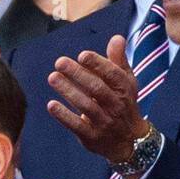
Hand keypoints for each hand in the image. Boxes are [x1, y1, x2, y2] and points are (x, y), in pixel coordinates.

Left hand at [46, 35, 149, 165]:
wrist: (128, 140)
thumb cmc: (123, 104)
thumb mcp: (126, 83)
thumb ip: (118, 61)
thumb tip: (116, 38)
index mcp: (125, 89)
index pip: (112, 74)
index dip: (98, 64)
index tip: (82, 55)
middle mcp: (116, 105)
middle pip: (96, 88)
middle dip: (78, 74)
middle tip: (59, 62)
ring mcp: (104, 122)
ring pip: (86, 105)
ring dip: (68, 91)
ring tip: (52, 78)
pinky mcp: (92, 137)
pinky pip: (77, 126)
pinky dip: (64, 116)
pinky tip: (51, 105)